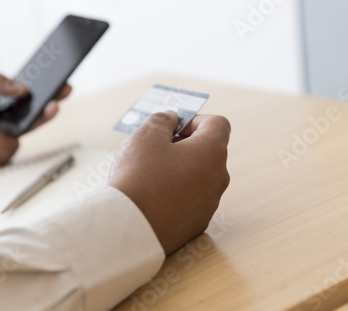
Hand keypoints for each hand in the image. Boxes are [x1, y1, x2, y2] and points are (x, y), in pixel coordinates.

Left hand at [0, 73, 71, 179]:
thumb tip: (23, 88)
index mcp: (1, 98)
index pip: (28, 91)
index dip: (44, 86)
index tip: (59, 79)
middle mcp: (7, 116)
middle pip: (36, 108)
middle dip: (53, 100)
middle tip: (64, 92)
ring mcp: (7, 134)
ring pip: (32, 126)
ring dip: (42, 117)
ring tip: (50, 108)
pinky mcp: (2, 152)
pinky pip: (13, 144)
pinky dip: (4, 138)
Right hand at [108, 112, 230, 254]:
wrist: (128, 229)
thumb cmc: (138, 177)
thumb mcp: (146, 136)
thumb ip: (162, 120)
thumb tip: (171, 119)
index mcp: (212, 153)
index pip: (218, 124)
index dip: (194, 119)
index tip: (172, 127)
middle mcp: (218, 179)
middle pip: (208, 151)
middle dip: (184, 145)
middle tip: (155, 149)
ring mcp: (209, 204)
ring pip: (199, 176)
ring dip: (180, 169)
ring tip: (149, 175)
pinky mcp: (197, 224)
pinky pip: (191, 200)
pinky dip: (177, 193)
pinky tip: (153, 197)